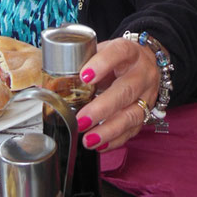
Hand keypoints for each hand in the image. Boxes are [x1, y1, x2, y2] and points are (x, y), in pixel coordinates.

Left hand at [75, 37, 160, 151]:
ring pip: (132, 114)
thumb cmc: (118, 59)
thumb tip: (49, 83)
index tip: (84, 77)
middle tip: (81, 120)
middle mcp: (141, 73)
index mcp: (129, 51)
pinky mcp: (147, 112)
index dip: (102, 63)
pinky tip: (100, 144)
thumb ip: (83, 63)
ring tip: (88, 139)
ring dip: (109, 130)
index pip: (119, 53)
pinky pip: (134, 129)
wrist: (145, 62)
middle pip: (126, 90)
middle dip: (102, 108)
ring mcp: (147, 94)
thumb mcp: (103, 51)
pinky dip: (116, 140)